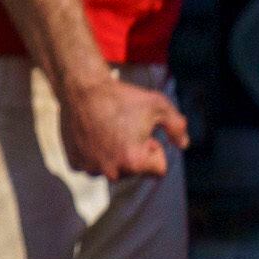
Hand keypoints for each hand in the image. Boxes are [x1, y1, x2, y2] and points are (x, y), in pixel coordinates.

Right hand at [58, 68, 189, 180]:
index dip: (154, 148)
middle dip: (134, 154)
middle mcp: (112, 171)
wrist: (83, 87)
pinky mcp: (75, 162)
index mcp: (135, 161)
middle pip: (135, 171)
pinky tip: (93, 135)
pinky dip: (93, 155)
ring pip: (112, 170)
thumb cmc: (122, 96)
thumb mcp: (159, 105)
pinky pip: (91, 166)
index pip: (159, 169)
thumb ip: (177, 127)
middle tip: (124, 129)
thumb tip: (184, 145)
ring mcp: (91, 168)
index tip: (143, 132)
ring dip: (114, 157)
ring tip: (107, 131)